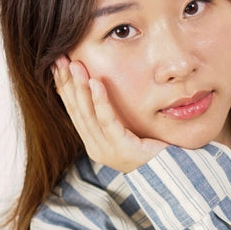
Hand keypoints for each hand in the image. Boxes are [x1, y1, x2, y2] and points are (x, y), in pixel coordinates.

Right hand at [53, 57, 166, 171]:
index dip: (65, 87)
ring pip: (88, 114)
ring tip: (75, 65)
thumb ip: (113, 114)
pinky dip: (100, 101)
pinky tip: (95, 83)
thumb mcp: (127, 128)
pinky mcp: (122, 148)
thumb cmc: (152, 146)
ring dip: (80, 87)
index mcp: (94, 142)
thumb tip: (101, 86)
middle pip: (77, 111)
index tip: (58, 64)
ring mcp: (107, 150)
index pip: (75, 111)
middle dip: (67, 83)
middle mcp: (96, 147)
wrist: (171, 170)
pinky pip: (108, 121)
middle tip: (61, 59)